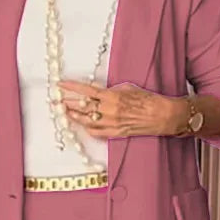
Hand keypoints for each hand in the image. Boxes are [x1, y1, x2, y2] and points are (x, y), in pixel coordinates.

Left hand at [58, 80, 186, 137]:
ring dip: (74, 116)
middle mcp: (108, 111)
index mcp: (111, 97)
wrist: (161, 115)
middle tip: (58, 100)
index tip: (60, 85)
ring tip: (66, 112)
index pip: (86, 91)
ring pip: (86, 121)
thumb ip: (110, 90)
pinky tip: (82, 124)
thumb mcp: (127, 88)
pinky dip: (87, 128)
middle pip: (82, 107)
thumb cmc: (147, 99)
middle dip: (68, 103)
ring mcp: (111, 124)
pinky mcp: (115, 133)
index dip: (71, 88)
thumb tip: (97, 92)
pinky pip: (96, 132)